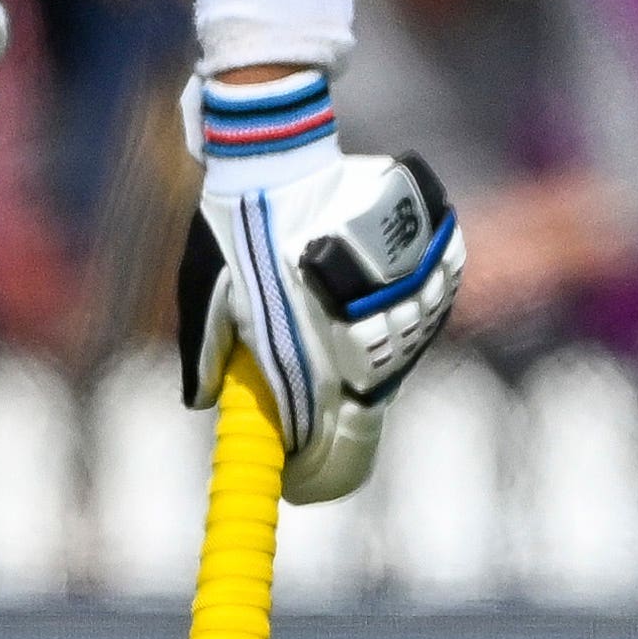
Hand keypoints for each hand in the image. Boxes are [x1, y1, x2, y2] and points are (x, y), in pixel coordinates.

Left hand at [180, 84, 462, 503]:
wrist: (280, 153)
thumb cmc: (233, 222)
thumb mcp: (202, 288)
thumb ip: (204, 351)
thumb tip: (206, 406)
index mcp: (301, 350)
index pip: (321, 447)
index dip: (310, 476)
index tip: (295, 485)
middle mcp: (361, 339)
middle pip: (360, 424)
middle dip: (331, 434)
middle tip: (305, 434)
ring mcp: (407, 309)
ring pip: (388, 373)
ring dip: (358, 371)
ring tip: (317, 324)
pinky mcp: (435, 277)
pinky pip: (416, 328)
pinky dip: (385, 329)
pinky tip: (350, 297)